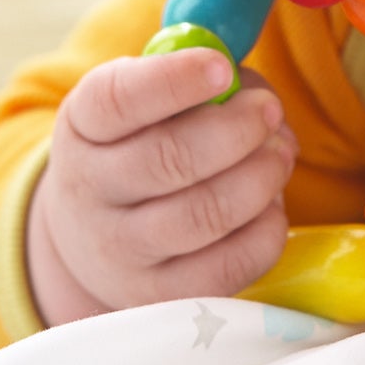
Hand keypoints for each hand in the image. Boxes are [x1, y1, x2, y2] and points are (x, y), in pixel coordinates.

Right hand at [25, 48, 296, 324]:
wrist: (92, 232)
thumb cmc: (140, 141)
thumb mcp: (146, 97)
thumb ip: (201, 78)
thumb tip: (254, 93)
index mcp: (84, 124)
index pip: (118, 99)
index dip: (174, 80)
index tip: (222, 67)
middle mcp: (90, 191)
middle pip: (169, 160)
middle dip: (237, 129)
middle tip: (269, 110)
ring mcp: (121, 253)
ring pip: (202, 216)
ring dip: (259, 177)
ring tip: (280, 152)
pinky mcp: (159, 297)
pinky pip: (229, 266)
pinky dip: (266, 229)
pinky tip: (270, 203)